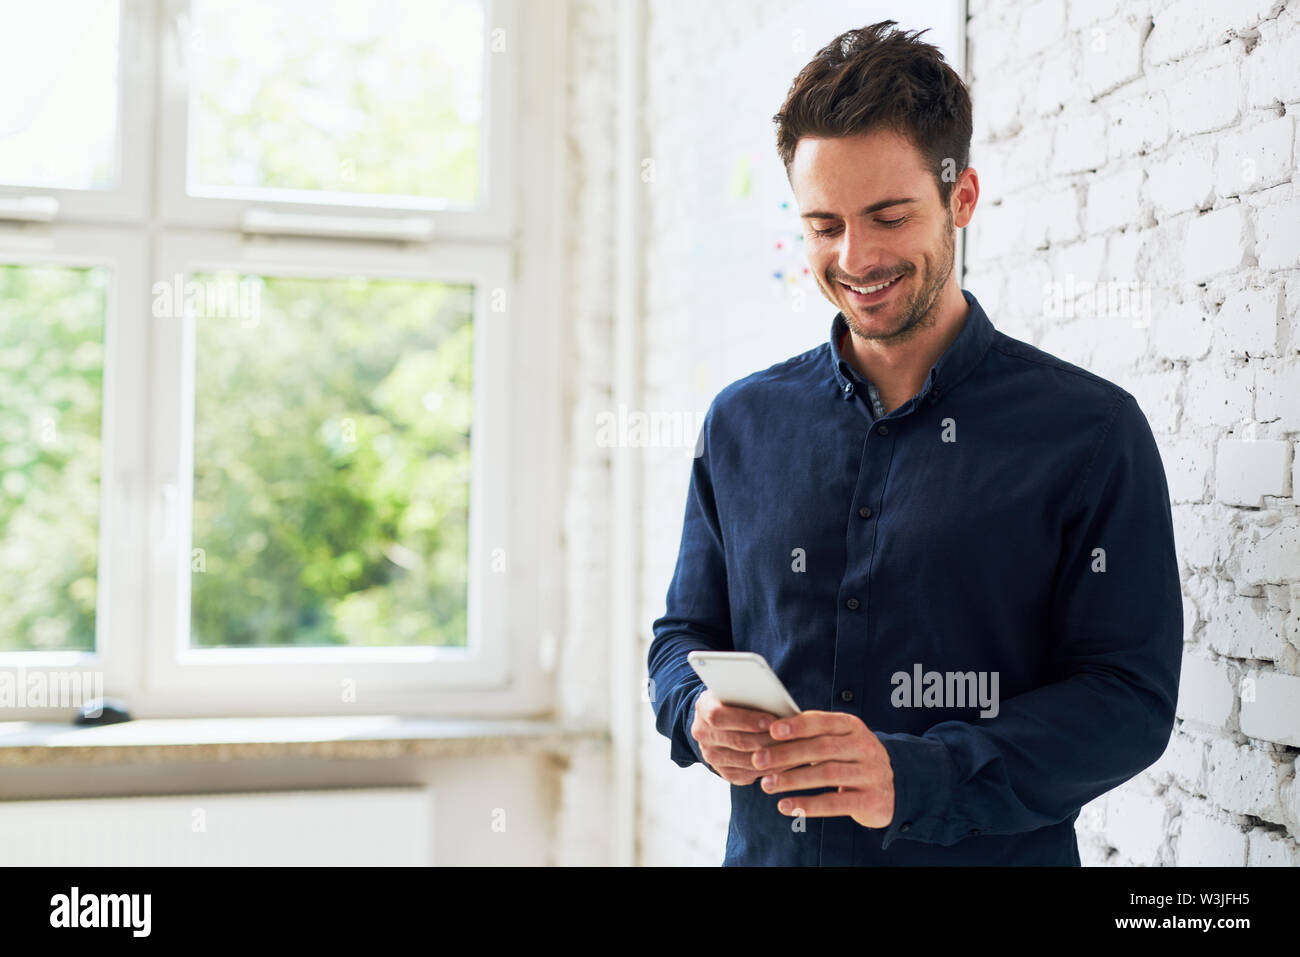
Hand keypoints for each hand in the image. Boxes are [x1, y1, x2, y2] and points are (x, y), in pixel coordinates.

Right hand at [689, 689, 792, 785]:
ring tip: (796, 750)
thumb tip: (776, 703)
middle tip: (792, 738)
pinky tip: (789, 762)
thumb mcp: (737, 690)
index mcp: (704, 709)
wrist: (719, 721)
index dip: (746, 719)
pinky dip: (772, 770)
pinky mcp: (726, 773)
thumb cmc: (736, 700)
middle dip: (767, 740)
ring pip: (747, 761)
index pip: (719, 716)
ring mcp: (713, 757)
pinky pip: (751, 775)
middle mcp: (703, 735)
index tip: (771, 720)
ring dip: (773, 757)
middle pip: (737, 741)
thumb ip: (750, 694)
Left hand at [751, 710, 894, 828]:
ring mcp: (870, 773)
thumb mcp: (839, 739)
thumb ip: (812, 733)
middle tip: (758, 760)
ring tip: (766, 785)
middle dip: (786, 754)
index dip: (798, 726)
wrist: (892, 787)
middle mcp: (864, 746)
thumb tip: (769, 731)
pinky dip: (808, 805)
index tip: (772, 731)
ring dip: (792, 779)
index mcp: (853, 726)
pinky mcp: (870, 800)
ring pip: (826, 774)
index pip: (823, 721)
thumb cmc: (851, 758)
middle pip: (821, 748)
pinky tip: (786, 806)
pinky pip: (835, 803)